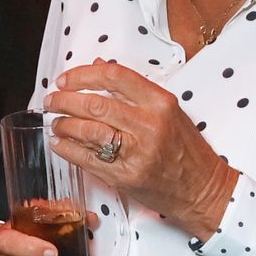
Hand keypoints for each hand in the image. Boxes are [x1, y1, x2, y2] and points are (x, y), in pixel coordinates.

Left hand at [45, 59, 237, 240]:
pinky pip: (88, 159)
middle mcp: (149, 125)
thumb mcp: (168, 110)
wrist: (204, 190)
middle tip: (52, 100)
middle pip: (95, 104)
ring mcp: (137, 152)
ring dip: (64, 125)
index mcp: (160, 102)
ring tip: (56, 122)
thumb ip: (133, 89)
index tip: (65, 79)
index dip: (82, 75)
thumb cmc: (186, 149)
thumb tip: (98, 65)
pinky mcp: (126, 177)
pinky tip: (59, 143)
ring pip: (88, 131)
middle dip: (65, 100)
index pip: (113, 76)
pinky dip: (68, 149)